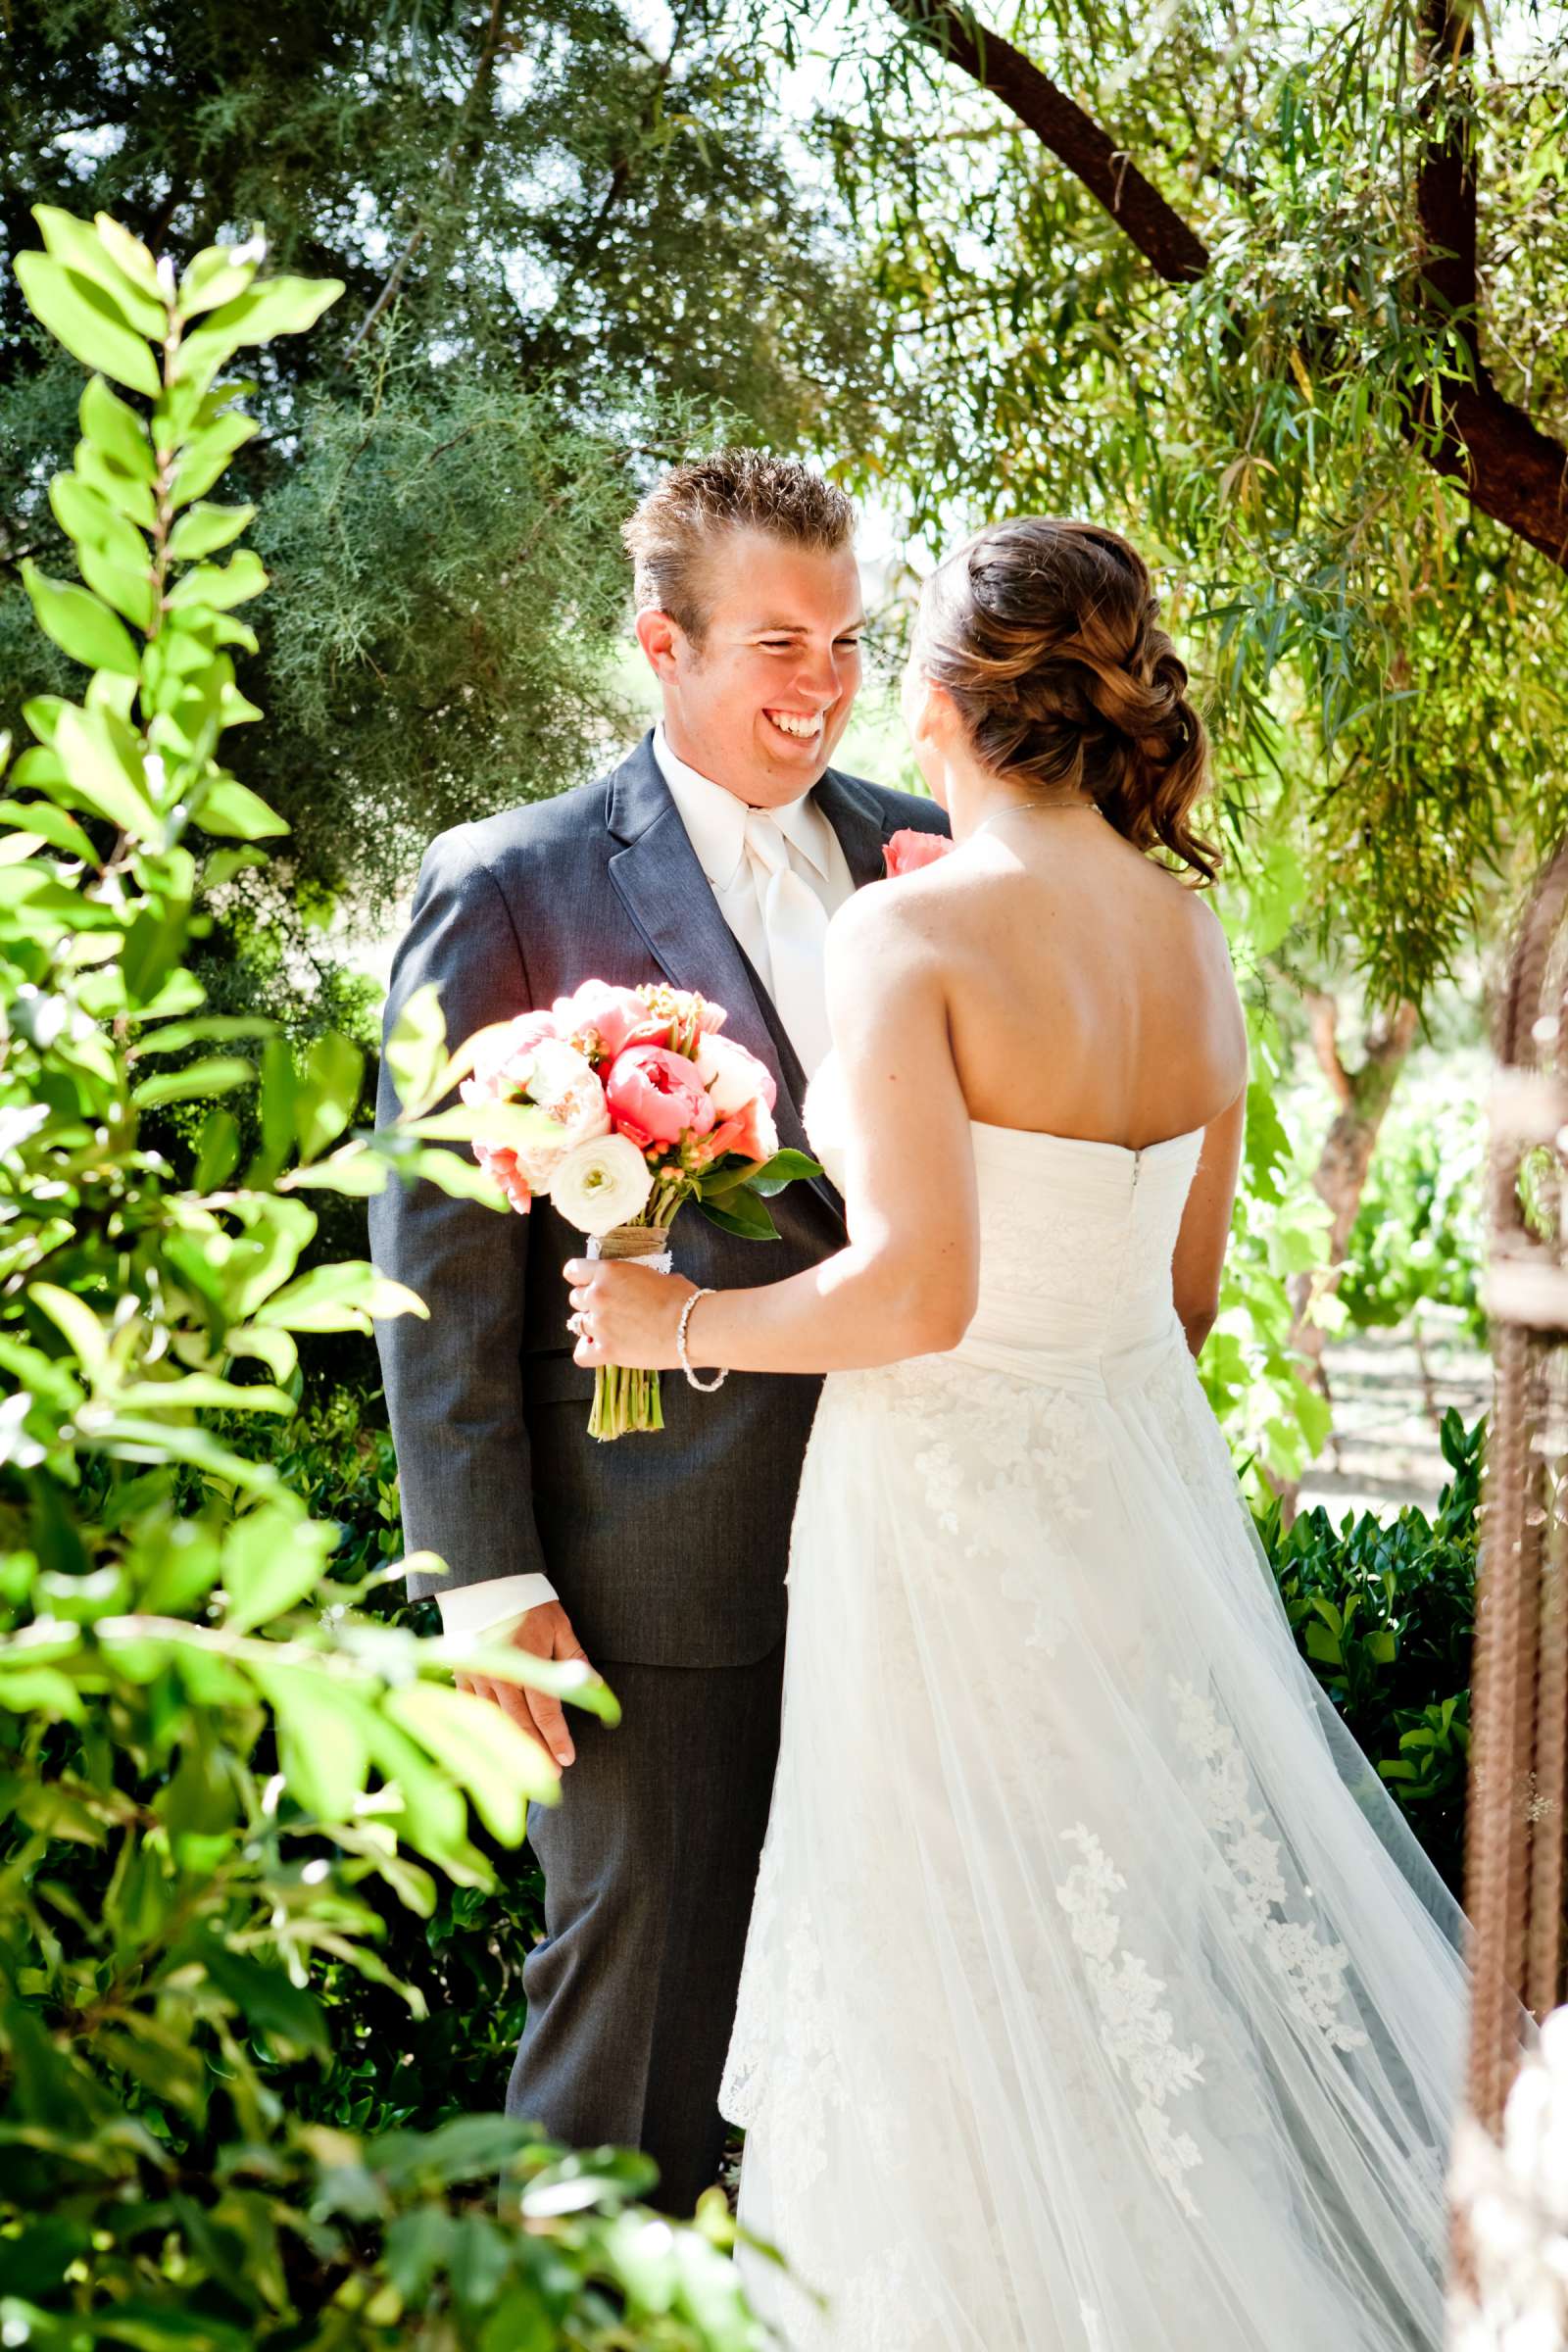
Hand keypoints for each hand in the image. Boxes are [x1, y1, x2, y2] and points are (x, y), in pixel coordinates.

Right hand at [454, 1599, 592, 1772]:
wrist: (486, 1582)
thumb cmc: (529, 1603)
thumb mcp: (560, 1625)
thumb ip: (574, 1658)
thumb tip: (594, 1686)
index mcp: (528, 1661)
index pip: (545, 1710)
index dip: (557, 1737)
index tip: (568, 1758)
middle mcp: (501, 1674)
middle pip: (520, 1723)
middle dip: (537, 1752)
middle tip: (552, 1774)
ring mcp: (479, 1676)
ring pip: (495, 1722)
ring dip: (511, 1748)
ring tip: (526, 1771)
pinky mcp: (463, 1675)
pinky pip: (472, 1710)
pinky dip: (483, 1730)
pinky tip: (492, 1746)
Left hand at [563, 1256, 696, 1369]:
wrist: (693, 1328)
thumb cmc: (683, 1300)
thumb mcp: (658, 1276)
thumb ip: (637, 1280)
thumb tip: (639, 1286)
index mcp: (609, 1272)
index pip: (573, 1271)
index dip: (582, 1278)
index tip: (591, 1284)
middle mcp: (598, 1296)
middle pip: (576, 1299)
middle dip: (590, 1304)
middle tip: (611, 1310)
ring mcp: (599, 1324)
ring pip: (578, 1325)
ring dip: (592, 1327)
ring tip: (613, 1331)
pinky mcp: (606, 1350)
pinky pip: (582, 1354)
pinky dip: (589, 1352)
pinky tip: (603, 1350)